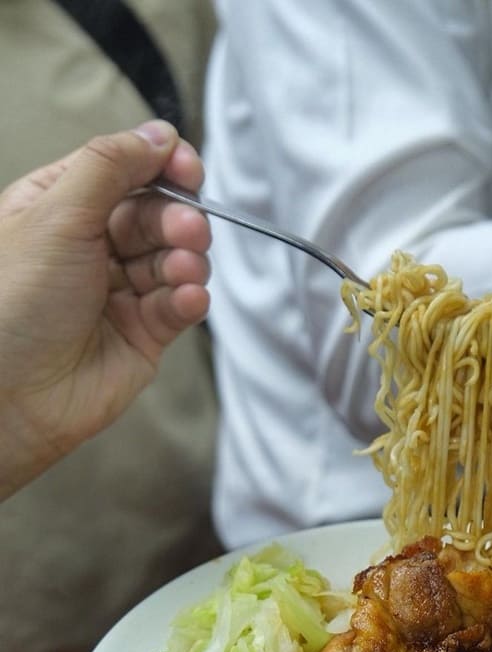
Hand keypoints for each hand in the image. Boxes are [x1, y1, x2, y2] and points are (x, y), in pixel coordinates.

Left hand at [0, 120, 211, 499]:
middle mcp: (91, 246)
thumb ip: (110, 166)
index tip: (188, 169)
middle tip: (188, 229)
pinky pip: (179, 307)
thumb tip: (158, 134)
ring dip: (187, 260)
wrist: (12, 394)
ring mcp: (119, 292)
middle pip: (156, 215)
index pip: (125, 171)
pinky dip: (190, 299)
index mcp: (60, 206)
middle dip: (178, 219)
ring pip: (174, 260)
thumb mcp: (56, 214)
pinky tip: (189, 297)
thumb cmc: (15, 303)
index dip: (161, 166)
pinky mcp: (143, 334)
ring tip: (186, 270)